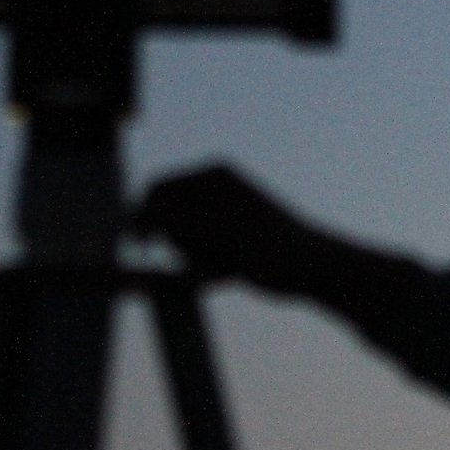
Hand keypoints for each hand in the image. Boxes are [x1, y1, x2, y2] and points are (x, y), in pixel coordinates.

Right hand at [132, 163, 326, 292]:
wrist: (314, 269)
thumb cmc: (268, 247)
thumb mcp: (215, 233)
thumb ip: (173, 221)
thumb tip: (135, 213)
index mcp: (213, 175)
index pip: (157, 188)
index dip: (145, 217)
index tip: (145, 247)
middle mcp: (217, 189)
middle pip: (167, 216)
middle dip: (178, 241)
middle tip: (206, 257)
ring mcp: (223, 214)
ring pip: (182, 240)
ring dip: (194, 258)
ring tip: (224, 266)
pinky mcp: (230, 239)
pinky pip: (199, 256)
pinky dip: (207, 268)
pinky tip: (229, 274)